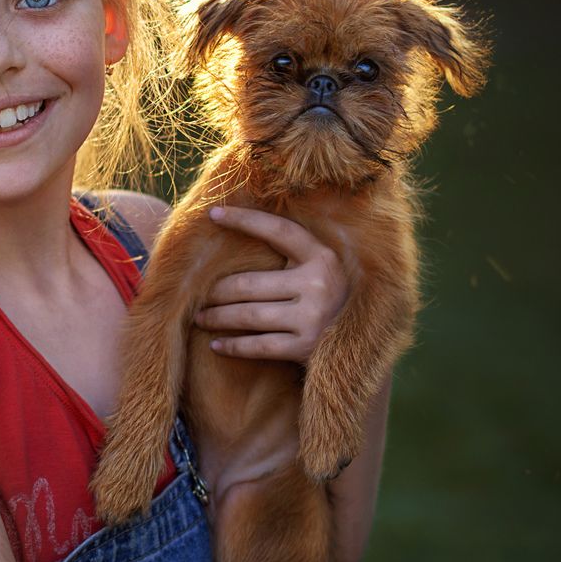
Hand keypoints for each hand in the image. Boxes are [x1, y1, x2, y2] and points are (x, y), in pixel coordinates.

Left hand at [194, 205, 348, 364]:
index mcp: (322, 257)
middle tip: (195, 293)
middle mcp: (318, 284)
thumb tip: (239, 236)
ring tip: (199, 317)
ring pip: (248, 315)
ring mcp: (313, 318)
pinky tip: (215, 345)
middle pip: (249, 284)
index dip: (244, 220)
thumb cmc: (332, 301)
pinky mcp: (306, 348)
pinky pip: (258, 346)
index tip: (213, 213)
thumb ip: (293, 256)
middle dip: (215, 291)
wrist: (365, 345)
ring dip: (216, 317)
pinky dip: (233, 346)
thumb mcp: (321, 271)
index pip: (278, 230)